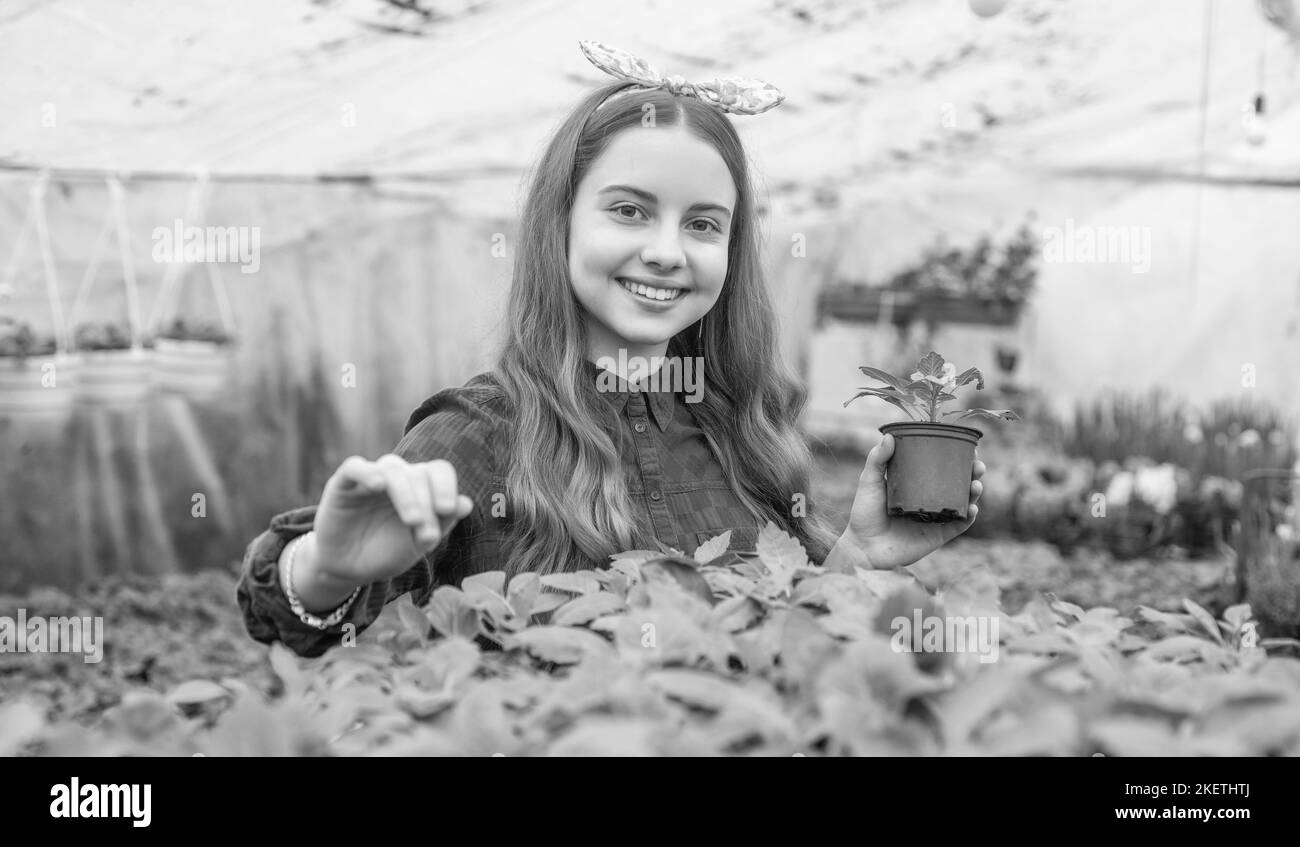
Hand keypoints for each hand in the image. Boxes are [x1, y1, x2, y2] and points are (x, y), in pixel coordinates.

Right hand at [309, 454, 473, 586]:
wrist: (351, 569)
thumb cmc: (388, 552)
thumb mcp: (419, 543)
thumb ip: (442, 522)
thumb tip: (466, 503)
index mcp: (421, 486)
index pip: (439, 471)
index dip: (446, 487)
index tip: (447, 511)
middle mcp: (398, 477)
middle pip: (419, 473)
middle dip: (427, 503)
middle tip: (426, 534)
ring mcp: (371, 478)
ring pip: (393, 468)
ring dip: (406, 494)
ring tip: (412, 520)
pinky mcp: (343, 484)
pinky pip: (354, 467)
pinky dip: (367, 472)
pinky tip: (378, 486)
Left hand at [842, 433, 983, 569]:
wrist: (864, 547)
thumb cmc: (864, 514)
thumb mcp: (869, 482)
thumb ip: (877, 460)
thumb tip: (890, 436)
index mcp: (916, 485)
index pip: (940, 468)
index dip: (955, 458)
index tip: (966, 446)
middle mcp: (929, 500)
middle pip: (958, 484)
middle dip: (972, 473)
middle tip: (977, 465)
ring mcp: (936, 518)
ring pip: (963, 502)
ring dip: (974, 492)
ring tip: (976, 484)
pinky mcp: (938, 536)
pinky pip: (959, 525)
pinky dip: (969, 516)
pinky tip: (972, 507)